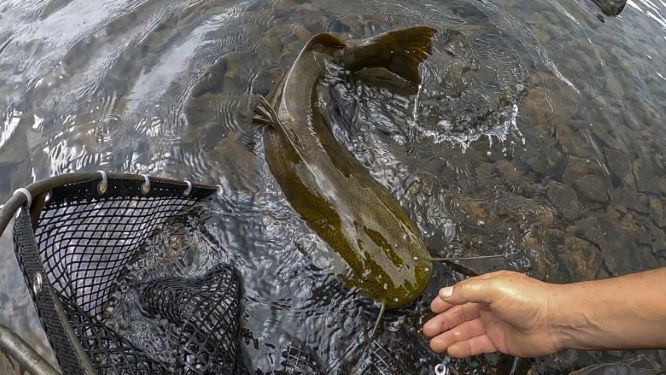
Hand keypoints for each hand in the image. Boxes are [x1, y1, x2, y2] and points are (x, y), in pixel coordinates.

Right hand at [422, 271, 562, 357]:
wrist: (555, 320)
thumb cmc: (529, 299)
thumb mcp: (493, 287)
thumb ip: (466, 291)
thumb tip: (445, 293)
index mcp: (488, 287)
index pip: (461, 294)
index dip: (446, 301)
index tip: (433, 308)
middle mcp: (490, 305)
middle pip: (461, 314)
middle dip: (443, 322)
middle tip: (428, 330)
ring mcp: (495, 323)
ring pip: (467, 331)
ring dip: (450, 337)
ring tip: (435, 343)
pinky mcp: (501, 341)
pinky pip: (478, 345)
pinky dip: (464, 348)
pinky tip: (453, 350)